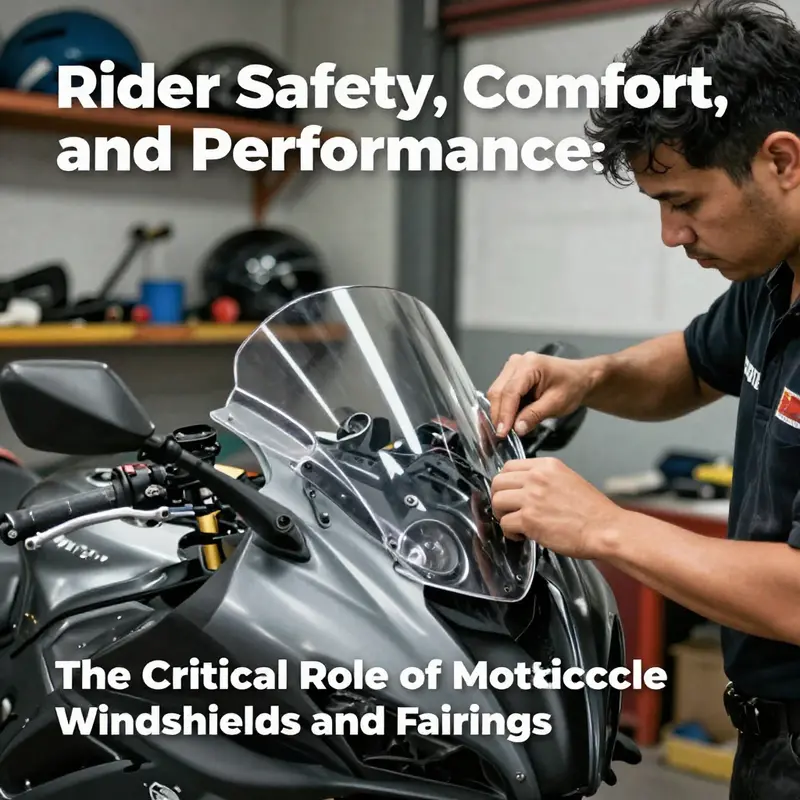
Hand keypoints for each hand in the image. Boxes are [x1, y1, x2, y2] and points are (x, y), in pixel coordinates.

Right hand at [486, 352, 594, 437]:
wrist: (578, 378)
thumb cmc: (572, 386)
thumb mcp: (557, 403)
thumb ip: (535, 415)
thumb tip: (517, 428)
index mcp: (530, 365)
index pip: (511, 392)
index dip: (505, 414)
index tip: (502, 433)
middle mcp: (517, 362)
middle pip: (498, 392)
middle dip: (499, 415)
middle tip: (502, 435)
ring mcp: (512, 367)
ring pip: (496, 393)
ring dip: (500, 412)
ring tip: (506, 429)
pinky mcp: (510, 375)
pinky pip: (501, 393)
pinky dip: (504, 408)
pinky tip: (509, 420)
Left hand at [490, 458, 625, 558]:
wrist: (605, 529)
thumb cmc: (592, 511)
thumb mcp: (567, 480)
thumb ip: (544, 480)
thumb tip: (523, 488)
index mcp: (546, 466)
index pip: (509, 466)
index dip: (506, 483)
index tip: (510, 494)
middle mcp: (536, 478)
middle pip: (498, 482)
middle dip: (500, 498)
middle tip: (508, 510)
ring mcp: (531, 498)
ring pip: (497, 501)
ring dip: (502, 515)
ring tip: (515, 524)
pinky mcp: (529, 519)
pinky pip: (505, 524)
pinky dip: (510, 533)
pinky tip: (522, 536)